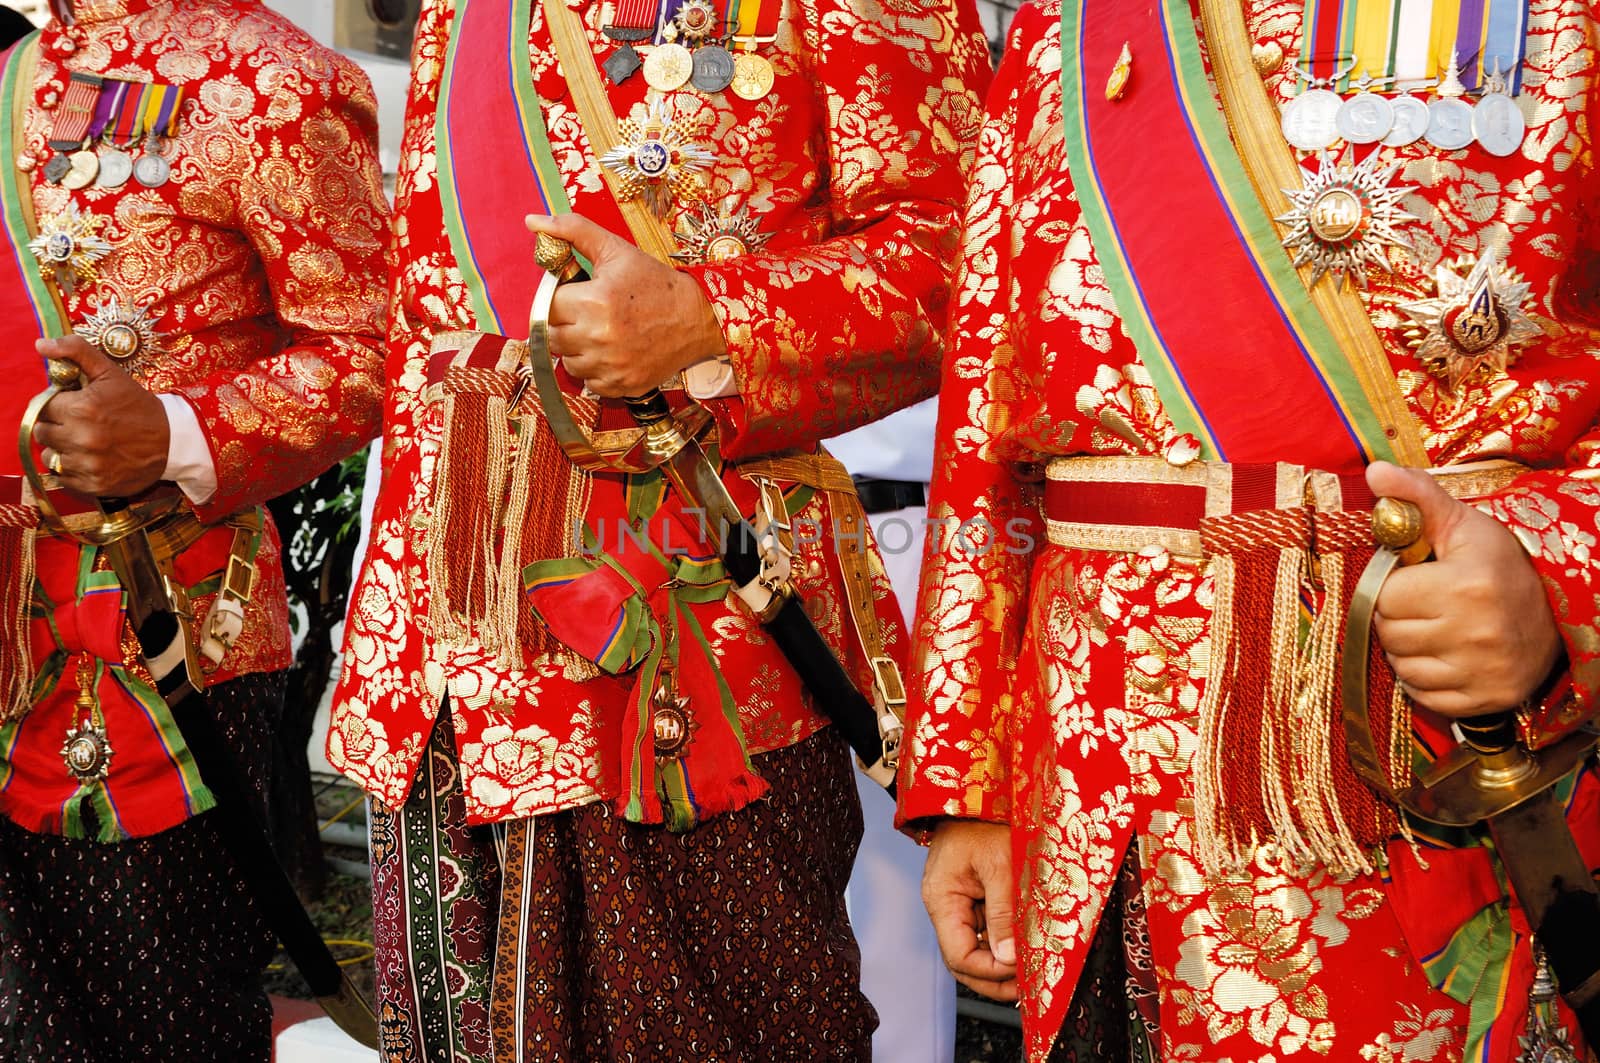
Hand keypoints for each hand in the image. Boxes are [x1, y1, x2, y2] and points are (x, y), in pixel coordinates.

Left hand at [30, 336, 168, 497]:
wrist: (173, 440)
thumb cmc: (138, 406)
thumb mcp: (111, 373)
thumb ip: (76, 351)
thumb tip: (41, 345)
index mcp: (82, 408)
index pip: (42, 408)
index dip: (56, 406)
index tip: (72, 407)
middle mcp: (82, 438)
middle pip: (42, 433)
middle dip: (56, 427)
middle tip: (77, 424)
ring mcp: (88, 464)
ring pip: (50, 457)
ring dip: (62, 450)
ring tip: (83, 443)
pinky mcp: (94, 484)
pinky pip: (64, 478)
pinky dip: (72, 470)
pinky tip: (90, 460)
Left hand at [524, 213, 726, 397]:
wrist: (697, 317)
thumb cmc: (655, 282)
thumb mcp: (615, 249)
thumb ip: (572, 231)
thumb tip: (532, 221)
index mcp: (594, 302)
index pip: (548, 307)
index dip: (560, 300)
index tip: (576, 296)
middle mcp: (599, 337)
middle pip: (552, 337)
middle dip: (565, 324)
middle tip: (588, 314)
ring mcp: (611, 365)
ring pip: (568, 362)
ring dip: (576, 349)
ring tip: (599, 333)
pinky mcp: (623, 385)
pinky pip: (589, 383)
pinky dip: (595, 370)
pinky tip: (611, 352)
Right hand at [922, 819, 1017, 1000]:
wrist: (977, 790)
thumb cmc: (984, 818)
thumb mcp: (1000, 864)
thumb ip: (1003, 913)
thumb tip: (1008, 958)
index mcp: (942, 899)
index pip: (959, 956)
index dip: (990, 971)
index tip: (1020, 971)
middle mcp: (945, 905)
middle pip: (962, 960)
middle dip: (993, 979)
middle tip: (1027, 988)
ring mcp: (958, 901)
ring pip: (974, 948)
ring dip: (1000, 965)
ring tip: (1029, 973)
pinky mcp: (972, 894)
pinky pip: (984, 929)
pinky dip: (1002, 943)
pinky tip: (1023, 949)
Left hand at [1367, 461, 1561, 716]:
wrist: (1558, 612)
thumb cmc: (1501, 564)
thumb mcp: (1464, 524)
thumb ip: (1417, 496)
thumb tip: (1375, 470)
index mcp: (1466, 585)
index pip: (1385, 595)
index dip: (1392, 586)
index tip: (1415, 579)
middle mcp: (1476, 632)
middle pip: (1389, 632)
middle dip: (1396, 616)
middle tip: (1423, 605)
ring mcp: (1484, 671)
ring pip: (1401, 667)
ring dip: (1407, 649)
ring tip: (1434, 628)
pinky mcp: (1487, 699)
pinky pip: (1423, 695)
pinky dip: (1424, 679)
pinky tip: (1445, 656)